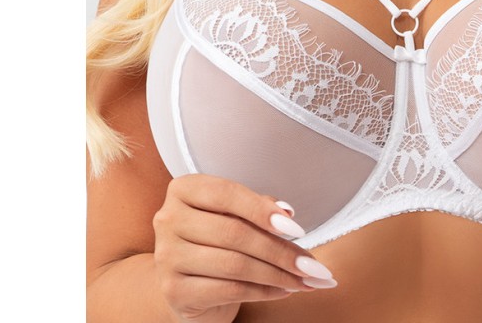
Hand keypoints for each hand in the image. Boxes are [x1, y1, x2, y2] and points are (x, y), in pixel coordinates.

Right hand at [153, 175, 336, 322]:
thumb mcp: (235, 215)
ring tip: (306, 279)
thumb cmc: (217, 240)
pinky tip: (284, 290)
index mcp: (184, 189)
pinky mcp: (174, 291)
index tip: (298, 229)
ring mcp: (167, 257)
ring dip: (278, 274)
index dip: (264, 210)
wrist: (188, 284)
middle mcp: (169, 219)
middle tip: (313, 265)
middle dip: (280, 250)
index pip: (227, 194)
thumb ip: (258, 207)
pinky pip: (228, 289)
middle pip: (234, 233)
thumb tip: (287, 213)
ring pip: (235, 264)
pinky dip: (263, 291)